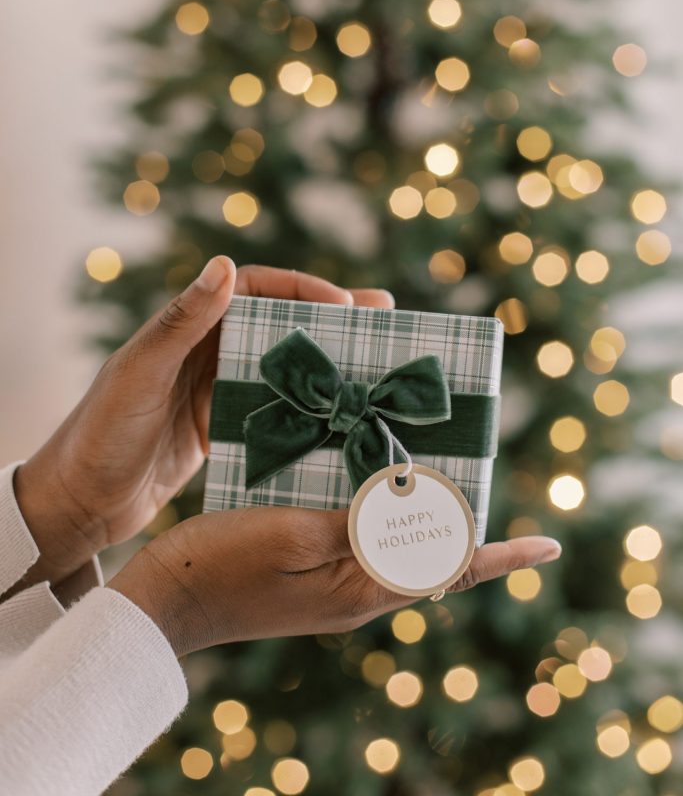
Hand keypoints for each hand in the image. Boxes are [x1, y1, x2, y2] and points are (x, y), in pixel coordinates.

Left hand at [15, 260, 394, 584]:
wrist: (77, 503)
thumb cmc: (99, 433)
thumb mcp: (140, 373)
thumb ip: (181, 322)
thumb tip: (224, 264)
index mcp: (189, 326)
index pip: (257, 289)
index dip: (305, 289)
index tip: (346, 306)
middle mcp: (207, 351)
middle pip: (281, 325)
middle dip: (333, 323)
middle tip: (387, 323)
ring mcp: (216, 391)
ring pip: (283, 369)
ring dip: (327, 368)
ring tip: (378, 370)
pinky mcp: (222, 429)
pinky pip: (274, 411)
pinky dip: (308, 413)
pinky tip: (343, 424)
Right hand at [109, 509, 561, 655]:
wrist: (165, 600)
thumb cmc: (224, 562)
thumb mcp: (294, 535)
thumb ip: (360, 524)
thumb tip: (422, 510)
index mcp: (360, 588)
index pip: (448, 569)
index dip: (499, 556)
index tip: (548, 545)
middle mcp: (356, 593)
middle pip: (429, 559)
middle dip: (464, 526)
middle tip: (486, 477)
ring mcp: (332, 589)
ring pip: (396, 549)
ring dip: (423, 518)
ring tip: (439, 475)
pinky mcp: (309, 576)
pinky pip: (362, 544)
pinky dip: (380, 514)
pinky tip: (372, 484)